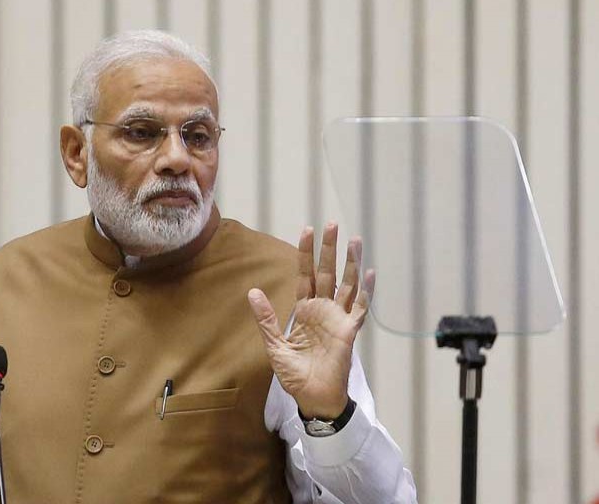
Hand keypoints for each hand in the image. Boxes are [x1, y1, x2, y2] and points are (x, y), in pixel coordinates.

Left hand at [248, 223, 372, 418]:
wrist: (312, 398)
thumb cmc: (295, 375)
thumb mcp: (274, 346)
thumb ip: (266, 319)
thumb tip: (252, 292)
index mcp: (304, 310)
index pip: (305, 275)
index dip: (305, 253)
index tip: (307, 229)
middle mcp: (323, 310)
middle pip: (327, 272)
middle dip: (329, 249)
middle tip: (332, 224)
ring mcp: (338, 319)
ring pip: (347, 284)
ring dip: (351, 263)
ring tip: (354, 240)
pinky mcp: (350, 332)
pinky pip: (360, 308)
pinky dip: (366, 291)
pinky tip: (370, 273)